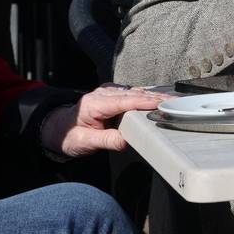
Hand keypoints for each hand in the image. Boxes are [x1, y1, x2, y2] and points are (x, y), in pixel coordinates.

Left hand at [39, 85, 165, 157]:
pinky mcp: (113, 93)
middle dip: (155, 98)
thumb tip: (127, 141)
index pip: (125, 101)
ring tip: (172, 101)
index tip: (161, 104)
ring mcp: (108, 91)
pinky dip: (147, 96)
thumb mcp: (84, 143)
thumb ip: (106, 141)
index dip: (144, 102)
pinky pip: (132, 92)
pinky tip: (159, 99)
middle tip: (175, 102)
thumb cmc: (70, 136)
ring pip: (135, 91)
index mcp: (95, 103)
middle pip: (134, 94)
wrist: (58, 127)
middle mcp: (103, 93)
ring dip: (154, 96)